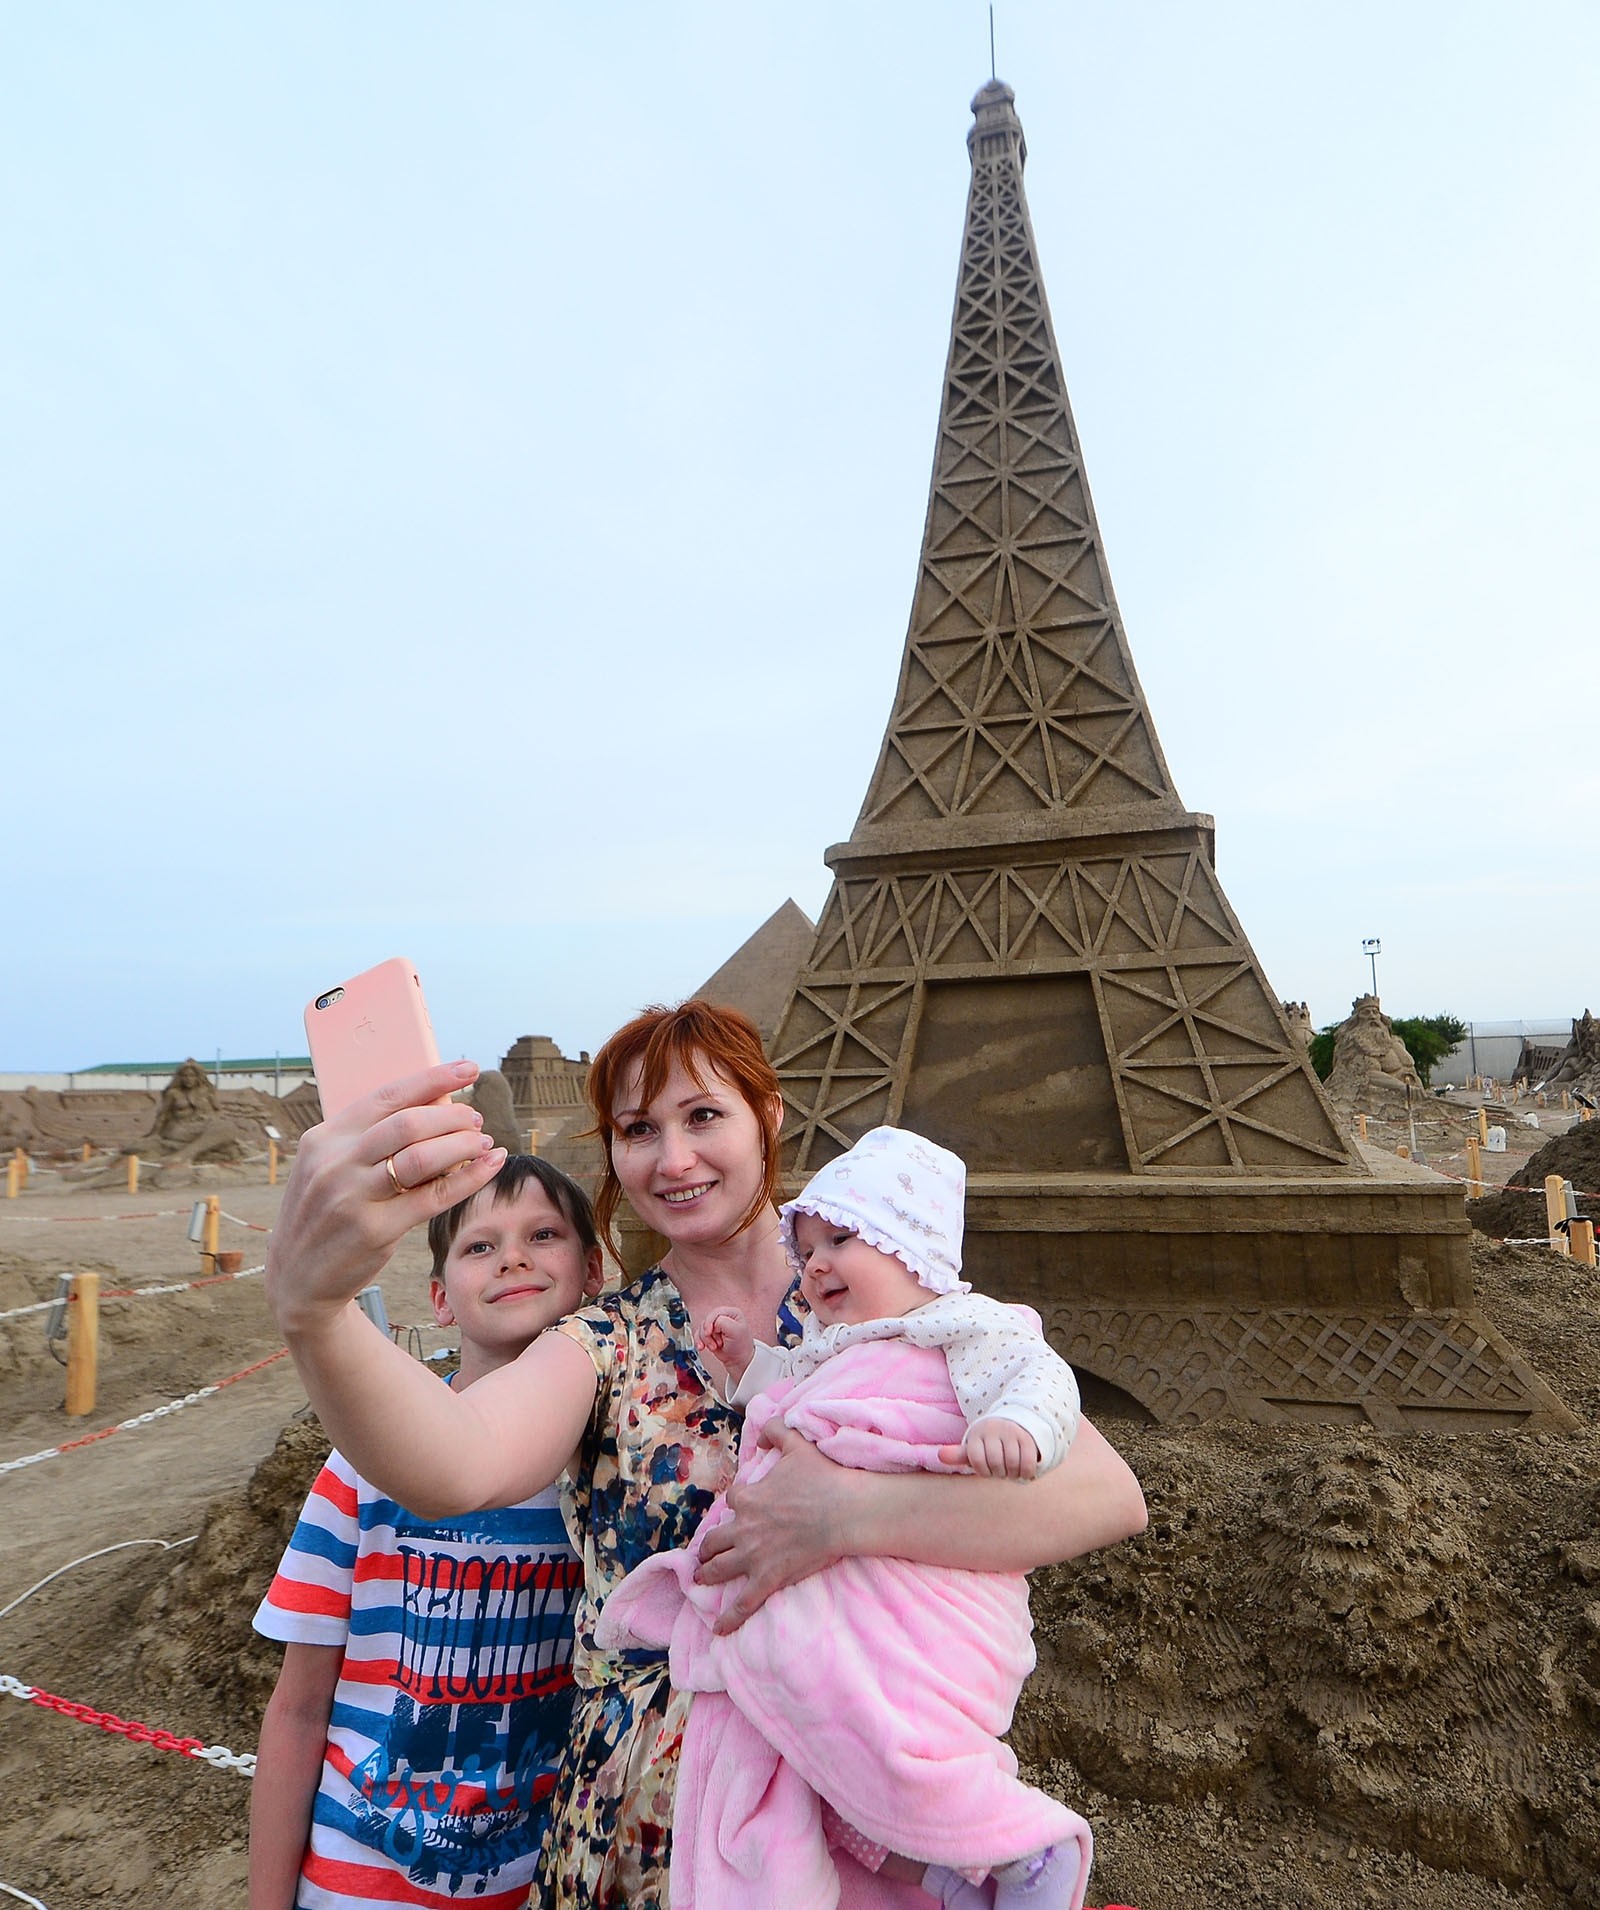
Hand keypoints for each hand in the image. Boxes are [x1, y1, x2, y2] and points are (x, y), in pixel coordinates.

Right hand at [265, 1062, 504, 1335]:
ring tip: (483, 1143)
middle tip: (476, 1120)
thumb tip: (436, 1105)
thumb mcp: (328, 1167)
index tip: (469, 1070)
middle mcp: (335, 1164)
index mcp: (324, 1138)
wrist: (297, 1277)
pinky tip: (488, 1167)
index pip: (387, 1096)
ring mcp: (352, 1198)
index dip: (434, 1079)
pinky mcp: (374, 1230)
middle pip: (409, 1124)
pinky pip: (433, 1197)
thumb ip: (367, 1139)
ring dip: (463, 1145)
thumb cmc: (325, 1212)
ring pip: (423, 1158)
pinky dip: (468, 1178)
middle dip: (453, 1116)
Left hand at [694, 1420, 852, 1633]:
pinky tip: (718, 1629)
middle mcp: (744, 1528)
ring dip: (708, 1574)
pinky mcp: (767, 1579)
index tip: (742, 1509)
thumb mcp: (797, 1443)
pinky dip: (728, 1618)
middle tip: (705, 1554)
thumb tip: (763, 1433)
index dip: (738, 1505)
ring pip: (719, 1569)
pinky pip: (742, 1603)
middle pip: (714, 1540)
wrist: (843, 1511)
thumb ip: (776, 1431)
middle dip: (708, 1547)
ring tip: (701, 1579)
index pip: (733, 1501)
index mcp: (749, 1498)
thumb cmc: (822, 1478)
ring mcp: (753, 1556)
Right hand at [697, 1306, 753, 1377]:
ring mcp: (715, 1327)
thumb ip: (723, 1322)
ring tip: (714, 1346)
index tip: (709, 1332)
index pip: (715, 1313)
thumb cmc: (741, 1345)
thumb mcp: (736, 1331)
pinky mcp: (709, 1335)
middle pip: (706, 1321)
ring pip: (701, 1328)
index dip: (709, 1322)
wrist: (738, 1360)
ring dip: (706, 1340)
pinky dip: (699, 1341)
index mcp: (732, 1313)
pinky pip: (698, 1335)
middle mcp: (723, 1318)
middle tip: (717, 1342)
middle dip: (708, 1334)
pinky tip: (702, 1347)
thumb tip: (713, 1323)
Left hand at [938, 1416, 1038, 1479]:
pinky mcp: (1028, 1438)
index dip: (983, 1471)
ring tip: (1012, 1471)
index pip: (977, 1460)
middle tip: (1001, 1471)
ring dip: (1013, 1474)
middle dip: (999, 1473)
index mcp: (977, 1433)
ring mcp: (1011, 1432)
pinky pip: (1027, 1463)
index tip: (987, 1469)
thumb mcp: (973, 1448)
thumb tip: (940, 1455)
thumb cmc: (990, 1443)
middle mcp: (993, 1429)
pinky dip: (1026, 1473)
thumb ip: (958, 1455)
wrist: (1015, 1424)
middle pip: (995, 1463)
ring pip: (1012, 1463)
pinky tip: (1024, 1472)